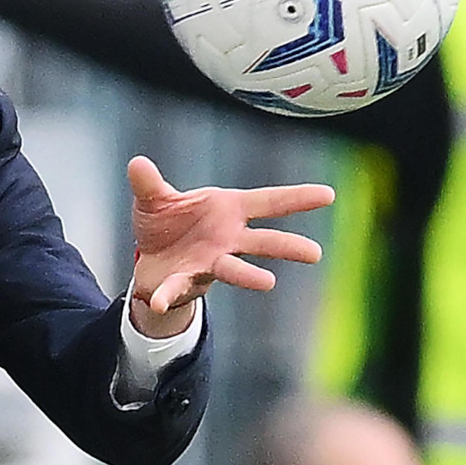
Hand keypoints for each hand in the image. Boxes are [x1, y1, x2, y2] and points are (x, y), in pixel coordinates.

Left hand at [126, 156, 334, 337]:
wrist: (149, 255)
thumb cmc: (167, 221)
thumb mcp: (155, 198)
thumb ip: (148, 183)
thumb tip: (137, 163)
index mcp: (227, 209)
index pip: (268, 202)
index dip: (297, 198)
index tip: (328, 194)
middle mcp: (227, 238)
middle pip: (263, 241)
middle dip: (287, 246)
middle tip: (314, 252)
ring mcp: (211, 262)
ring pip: (235, 269)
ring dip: (249, 276)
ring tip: (268, 283)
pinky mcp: (186, 280)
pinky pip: (177, 288)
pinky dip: (167, 295)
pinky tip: (158, 301)